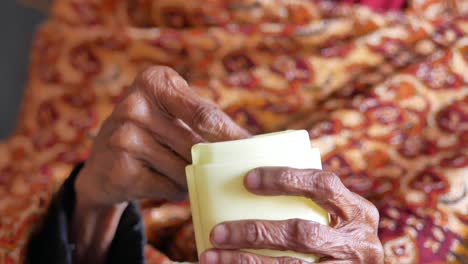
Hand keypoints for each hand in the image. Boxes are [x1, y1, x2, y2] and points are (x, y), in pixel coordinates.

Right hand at [72, 66, 248, 262]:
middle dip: (216, 161)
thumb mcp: (172, 111)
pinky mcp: (119, 169)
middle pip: (197, 144)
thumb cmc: (152, 132)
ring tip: (190, 175)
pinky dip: (178, 190)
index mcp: (155, 81)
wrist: (102, 164)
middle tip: (233, 171)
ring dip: (195, 178)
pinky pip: (169, 187)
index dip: (233, 136)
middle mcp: (134, 104)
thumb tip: (250, 142)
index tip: (254, 150)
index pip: (206, 114)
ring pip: (185, 169)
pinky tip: (171, 185)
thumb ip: (206, 119)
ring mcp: (123, 137)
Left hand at [200, 167, 383, 263]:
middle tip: (217, 232)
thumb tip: (246, 182)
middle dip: (255, 232)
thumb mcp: (335, 218)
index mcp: (358, 212)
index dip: (286, 179)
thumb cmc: (335, 239)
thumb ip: (308, 203)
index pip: (323, 185)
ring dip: (245, 262)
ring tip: (212, 256)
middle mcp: (358, 243)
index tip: (247, 179)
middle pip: (301, 232)